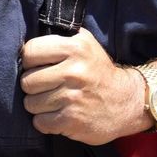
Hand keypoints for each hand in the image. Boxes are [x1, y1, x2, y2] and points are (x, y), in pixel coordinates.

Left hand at [20, 28, 148, 143]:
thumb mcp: (85, 43)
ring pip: (30, 103)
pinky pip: (40, 122)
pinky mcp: (73, 121)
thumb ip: (59, 35)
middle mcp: (74, 72)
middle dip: (33, 85)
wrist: (128, 101)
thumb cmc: (98, 70)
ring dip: (38, 105)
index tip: (38, 66)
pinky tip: (57, 115)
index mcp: (74, 49)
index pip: (29, 52)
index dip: (30, 61)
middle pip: (27, 81)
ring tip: (54, 100)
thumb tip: (29, 35)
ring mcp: (73, 98)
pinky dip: (45, 121)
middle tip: (47, 86)